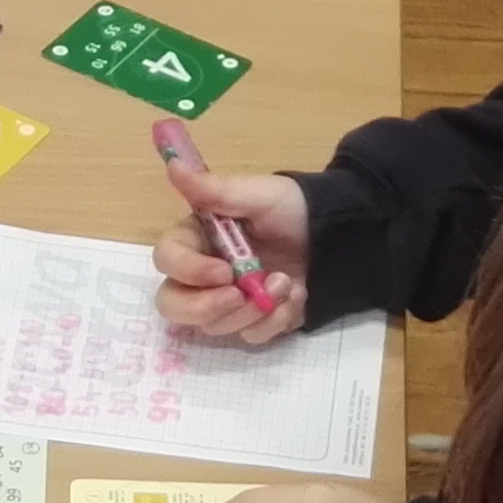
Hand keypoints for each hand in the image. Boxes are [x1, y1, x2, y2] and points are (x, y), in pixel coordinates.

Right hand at [150, 168, 310, 342]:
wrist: (335, 235)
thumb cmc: (291, 209)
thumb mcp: (257, 194)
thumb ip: (214, 190)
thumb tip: (173, 166)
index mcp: (197, 239)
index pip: (167, 260)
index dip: (188, 271)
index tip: (223, 272)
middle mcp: (202, 275)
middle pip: (173, 305)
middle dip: (205, 308)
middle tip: (239, 296)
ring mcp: (227, 301)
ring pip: (214, 326)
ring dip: (252, 310)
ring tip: (284, 283)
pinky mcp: (254, 321)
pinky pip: (250, 336)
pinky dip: (275, 320)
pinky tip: (295, 296)